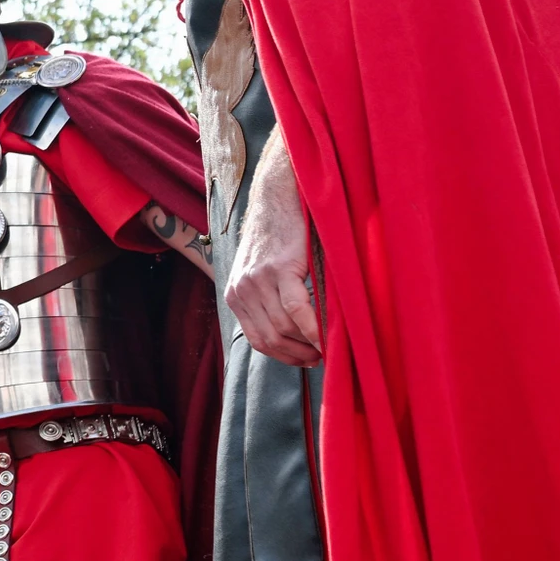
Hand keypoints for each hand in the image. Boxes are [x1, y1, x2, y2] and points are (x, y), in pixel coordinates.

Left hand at [225, 211, 320, 367]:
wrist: (277, 199)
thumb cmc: (275, 236)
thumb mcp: (260, 271)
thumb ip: (266, 299)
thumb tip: (290, 333)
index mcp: (234, 295)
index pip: (256, 339)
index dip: (282, 356)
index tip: (303, 360)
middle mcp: (241, 290)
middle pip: (269, 338)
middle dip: (296, 355)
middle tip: (319, 359)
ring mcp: (257, 280)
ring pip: (282, 327)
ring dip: (306, 344)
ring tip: (325, 349)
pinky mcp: (278, 268)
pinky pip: (295, 308)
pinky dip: (311, 327)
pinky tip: (324, 336)